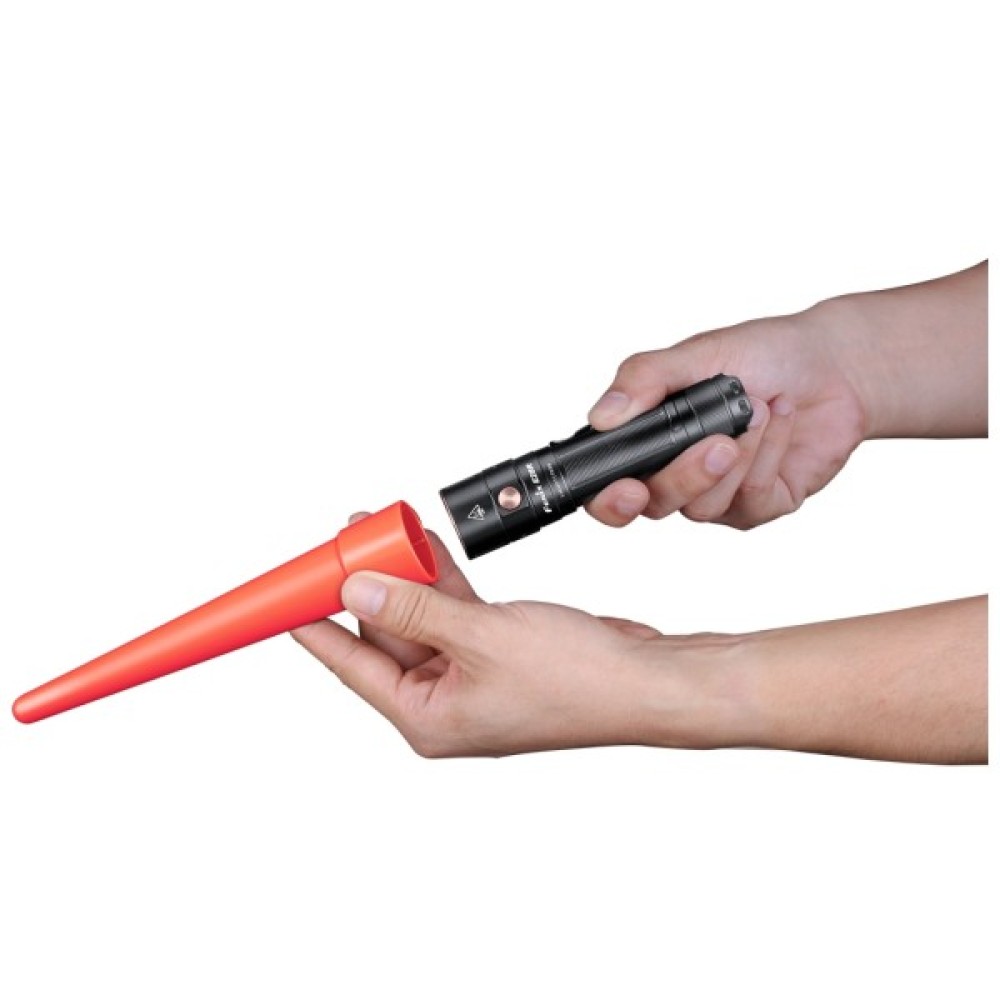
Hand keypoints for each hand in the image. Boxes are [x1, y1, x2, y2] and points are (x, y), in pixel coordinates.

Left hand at [291, 517, 735, 756]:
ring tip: (377, 529)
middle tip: (343, 540)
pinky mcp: (496, 650)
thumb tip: (356, 593)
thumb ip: (414, 611)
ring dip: (402, 573)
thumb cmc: (578, 680)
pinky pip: (451, 609)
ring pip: (418, 615)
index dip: (313, 629)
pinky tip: (423, 546)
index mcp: (428, 717)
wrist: (646, 680)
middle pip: (383, 635)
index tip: (281, 600)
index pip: (351, 668)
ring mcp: (470, 674)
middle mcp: (443, 699)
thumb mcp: (482, 638)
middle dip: (364, 584)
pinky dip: (438, 578)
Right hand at [584, 306, 867, 529]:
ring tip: (758, 408)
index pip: (607, 487)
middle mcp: (676, 471)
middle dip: (685, 477)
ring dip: (738, 456)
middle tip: (716, 444)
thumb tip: (603, 415)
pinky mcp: (759, 505)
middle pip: (656, 504)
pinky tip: (779, 418)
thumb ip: (644, 380)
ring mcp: (717, 492)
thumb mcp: (696, 354)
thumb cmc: (761, 354)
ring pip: (705, 505)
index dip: (608, 500)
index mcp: (648, 438)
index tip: (627, 489)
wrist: (834, 363)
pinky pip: (751, 499)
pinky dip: (768, 453)